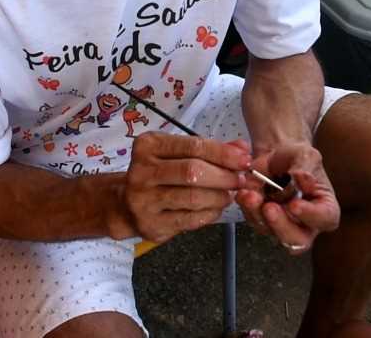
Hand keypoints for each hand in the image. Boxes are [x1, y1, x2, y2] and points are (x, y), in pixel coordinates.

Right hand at [117, 134, 251, 242]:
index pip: (194, 146)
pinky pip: (189, 220)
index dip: (224, 154)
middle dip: (224, 176)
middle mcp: (142, 172)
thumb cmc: (160, 173)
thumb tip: (242, 149)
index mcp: (149, 146)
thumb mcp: (178, 153)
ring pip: (193, 198)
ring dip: (219, 197)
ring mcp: (144, 200)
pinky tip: (215, 208)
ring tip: (229, 195)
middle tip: (240, 180)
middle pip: (193, 172)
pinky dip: (209, 214)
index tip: (244, 160)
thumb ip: (210, 149)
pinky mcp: (150, 225)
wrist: (126, 204)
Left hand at [236, 143, 340, 254]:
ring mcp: (282, 225)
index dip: (310, 215)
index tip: (295, 204)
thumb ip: (306, 167)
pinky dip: (247, 207)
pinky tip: (245, 193)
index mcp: (325, 208)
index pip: (325, 218)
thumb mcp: (306, 155)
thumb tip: (304, 179)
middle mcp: (305, 223)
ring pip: (270, 232)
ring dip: (258, 214)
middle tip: (270, 208)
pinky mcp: (262, 221)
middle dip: (281, 225)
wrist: (276, 157)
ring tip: (252, 195)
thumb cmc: (297, 158)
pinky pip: (253, 220)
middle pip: (297, 239)